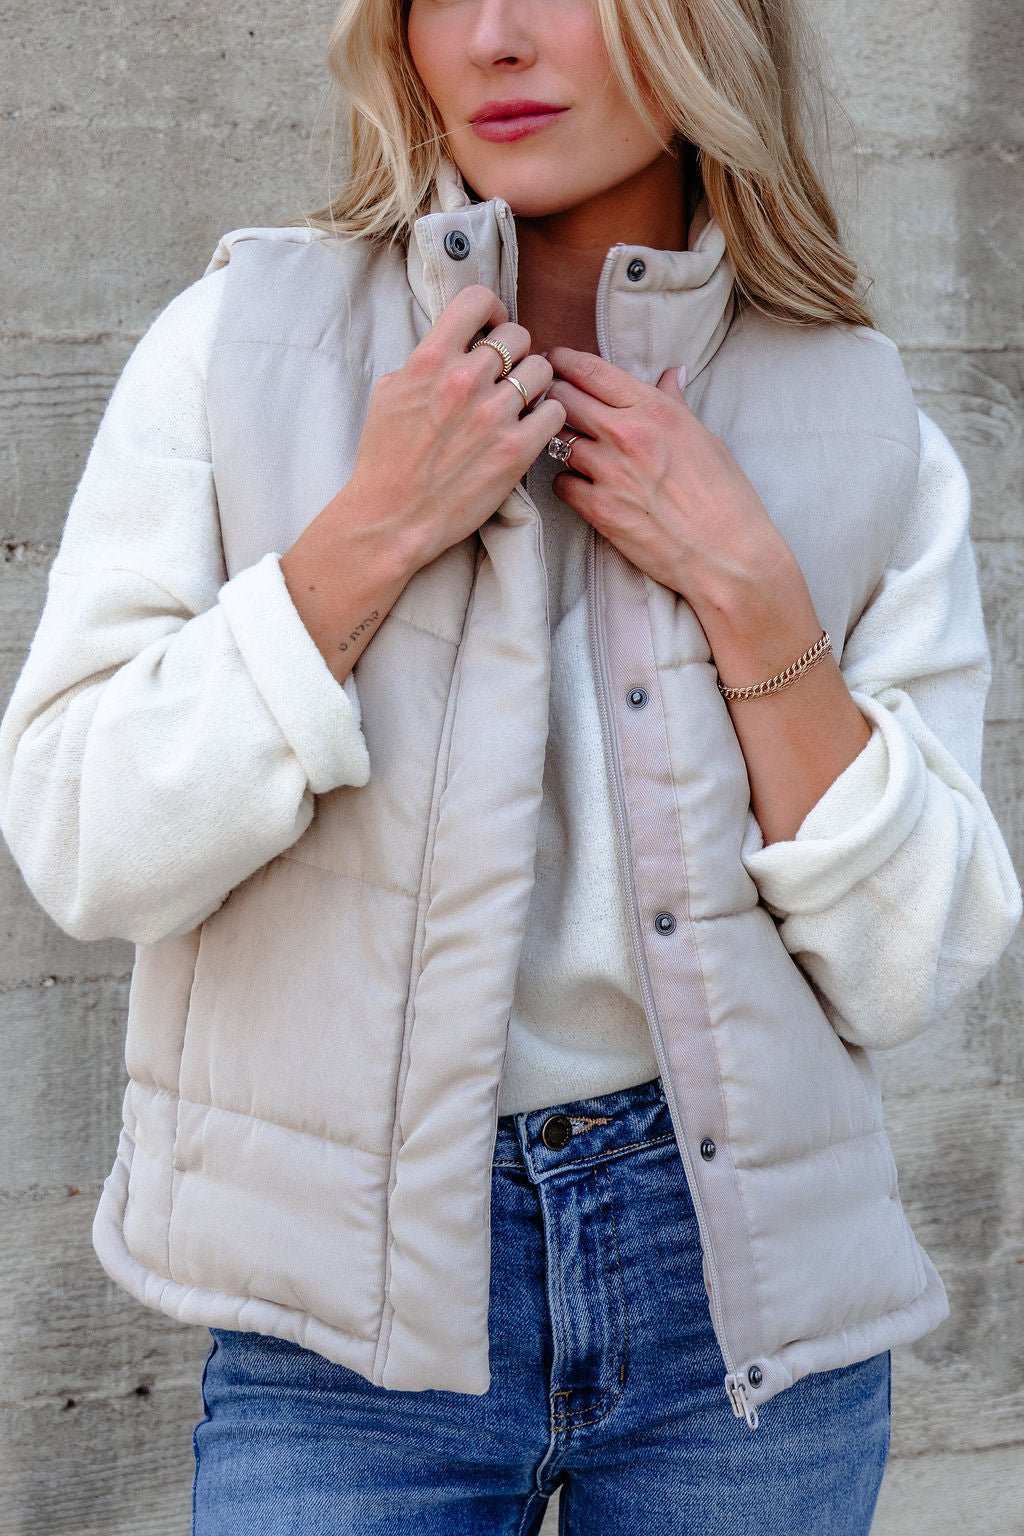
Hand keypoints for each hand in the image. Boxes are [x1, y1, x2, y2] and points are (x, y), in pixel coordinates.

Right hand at [343, 285, 565, 573]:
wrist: (392, 519)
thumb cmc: (385, 460)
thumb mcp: (389, 394)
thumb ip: (424, 363)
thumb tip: (453, 346)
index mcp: (430, 360)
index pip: (477, 301)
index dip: (492, 310)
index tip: (491, 328)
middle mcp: (464, 381)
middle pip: (518, 335)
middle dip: (515, 352)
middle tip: (506, 375)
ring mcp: (493, 415)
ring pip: (542, 370)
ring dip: (534, 384)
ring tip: (518, 404)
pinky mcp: (516, 450)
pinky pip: (554, 412)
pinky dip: (547, 417)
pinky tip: (530, 428)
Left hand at [544, 347, 795, 616]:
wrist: (727, 555)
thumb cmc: (725, 496)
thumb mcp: (705, 438)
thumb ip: (676, 404)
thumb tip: (671, 374)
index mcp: (655, 410)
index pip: (592, 371)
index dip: (564, 361)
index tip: (553, 360)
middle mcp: (627, 435)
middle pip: (562, 399)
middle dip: (553, 397)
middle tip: (551, 403)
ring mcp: (609, 472)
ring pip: (556, 440)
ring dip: (558, 442)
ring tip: (571, 449)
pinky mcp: (598, 509)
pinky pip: (560, 484)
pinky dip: (566, 483)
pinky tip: (581, 486)